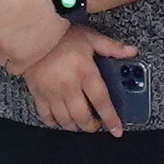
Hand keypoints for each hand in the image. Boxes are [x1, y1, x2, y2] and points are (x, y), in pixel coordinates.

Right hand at [20, 30, 140, 134]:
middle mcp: (69, 87)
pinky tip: (59, 121)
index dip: (111, 119)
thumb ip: (111, 47)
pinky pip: (46, 115)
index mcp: (85, 73)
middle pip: (82, 117)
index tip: (117, 130)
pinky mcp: (38, 93)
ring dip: (74, 126)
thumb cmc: (61, 35)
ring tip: (80, 124)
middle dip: (91, 126)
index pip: (102, 102)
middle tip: (96, 125)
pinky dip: (54, 122)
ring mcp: (52, 92)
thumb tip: (131, 51)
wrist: (32, 33)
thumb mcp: (90, 37)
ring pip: (65, 120)